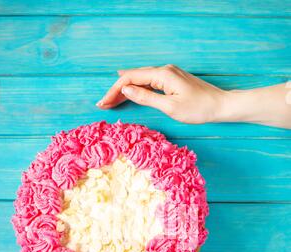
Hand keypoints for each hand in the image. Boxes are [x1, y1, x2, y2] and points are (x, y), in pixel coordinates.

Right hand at [97, 65, 226, 123]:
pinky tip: (129, 90)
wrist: (220, 106)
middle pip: (134, 77)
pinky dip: (137, 88)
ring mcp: (169, 74)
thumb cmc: (198, 109)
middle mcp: (164, 70)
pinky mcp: (173, 80)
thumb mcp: (170, 107)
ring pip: (141, 79)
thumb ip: (147, 98)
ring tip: (112, 100)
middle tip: (103, 104)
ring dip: (126, 89)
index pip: (131, 79)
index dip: (114, 90)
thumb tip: (127, 90)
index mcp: (162, 74)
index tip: (103, 103)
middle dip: (117, 90)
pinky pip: (149, 82)